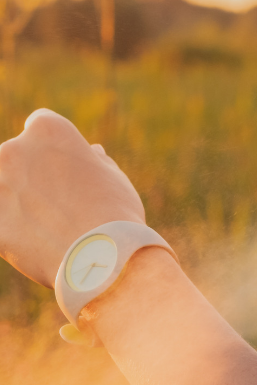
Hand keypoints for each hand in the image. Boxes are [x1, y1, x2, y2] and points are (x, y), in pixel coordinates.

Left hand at [0, 109, 144, 287]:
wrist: (105, 257)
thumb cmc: (117, 214)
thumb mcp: (116, 180)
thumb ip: (96, 163)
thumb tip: (93, 153)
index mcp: (48, 131)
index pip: (40, 127)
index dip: (56, 150)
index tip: (70, 171)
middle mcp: (14, 150)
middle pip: (16, 158)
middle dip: (33, 176)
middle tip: (63, 206)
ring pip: (4, 190)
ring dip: (19, 203)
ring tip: (50, 229)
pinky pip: (1, 224)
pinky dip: (14, 232)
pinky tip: (38, 245)